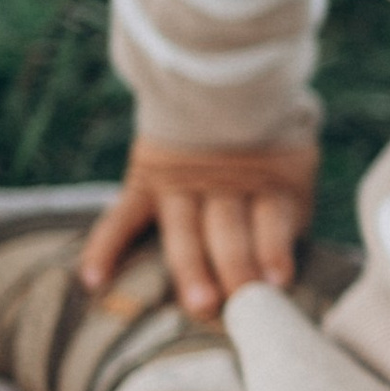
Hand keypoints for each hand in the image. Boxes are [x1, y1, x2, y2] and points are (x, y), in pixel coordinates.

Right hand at [76, 139, 318, 321]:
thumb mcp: (295, 166)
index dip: (274, 247)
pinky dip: (105, 248)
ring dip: (193, 268)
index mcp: (268, 183)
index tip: (277, 282)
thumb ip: (290, 212)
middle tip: (239, 303)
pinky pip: (121, 218)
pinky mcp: (146, 183)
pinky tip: (94, 281)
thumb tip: (289, 279)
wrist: (226, 86)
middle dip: (235, 266)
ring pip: (186, 230)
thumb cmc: (271, 146)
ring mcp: (182, 186)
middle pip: (229, 230)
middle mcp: (225, 186)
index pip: (271, 219)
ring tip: (201, 303)